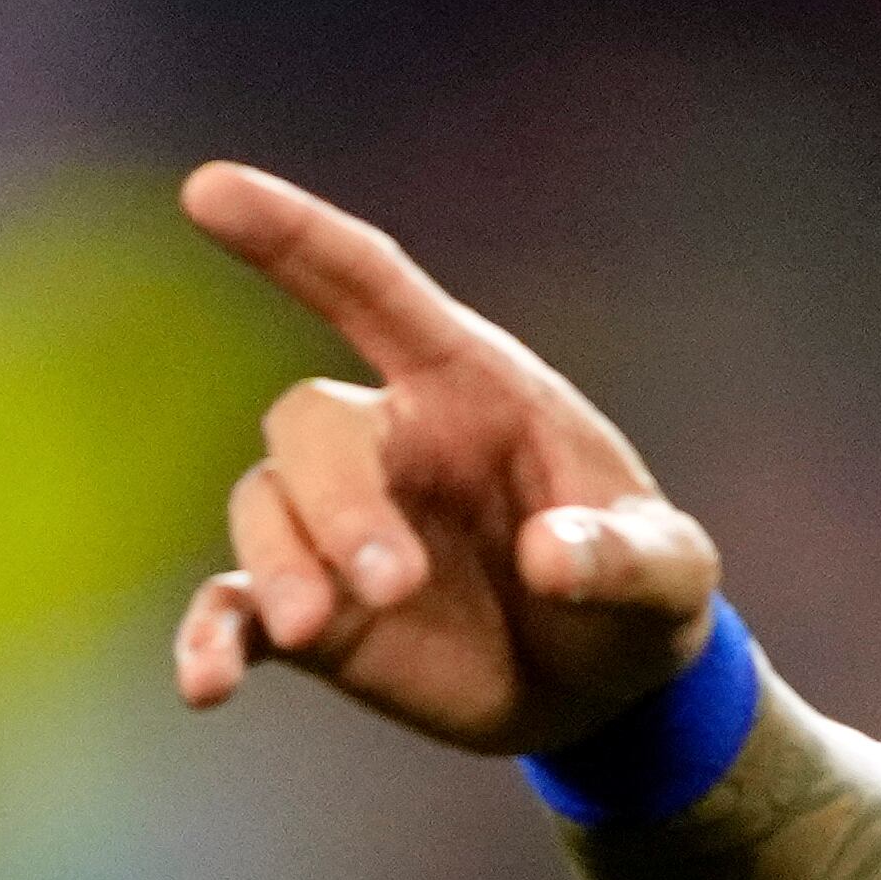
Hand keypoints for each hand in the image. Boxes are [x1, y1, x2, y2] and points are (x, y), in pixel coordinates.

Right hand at [170, 163, 721, 753]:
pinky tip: (210, 684)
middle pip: (313, 424)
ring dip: (282, 564)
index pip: (373, 289)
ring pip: (265, 505)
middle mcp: (391, 441)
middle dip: (338, 500)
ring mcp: (339, 525)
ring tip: (320, 628)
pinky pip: (234, 607)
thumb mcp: (670, 575)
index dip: (295, 236)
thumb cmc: (640, 595)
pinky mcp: (314, 612)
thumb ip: (627, 559)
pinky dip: (211, 639)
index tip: (209, 188)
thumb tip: (552, 557)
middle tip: (394, 585)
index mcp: (474, 388)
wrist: (608, 691)